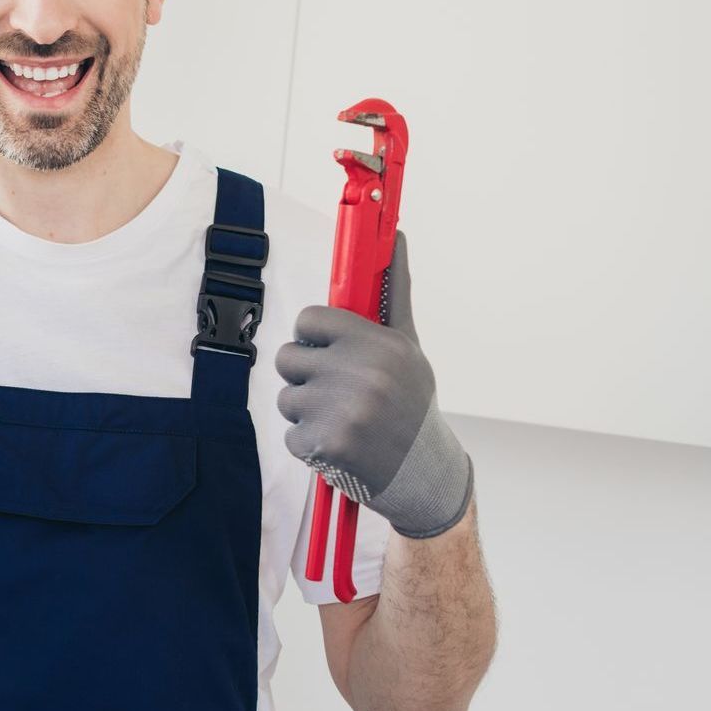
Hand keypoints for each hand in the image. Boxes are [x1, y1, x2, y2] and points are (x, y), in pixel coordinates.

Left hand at [274, 230, 473, 538]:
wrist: (424, 474)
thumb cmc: (412, 403)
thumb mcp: (409, 347)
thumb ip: (394, 292)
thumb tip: (396, 237)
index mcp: (380, 345)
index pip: (309, 319)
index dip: (314, 336)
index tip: (330, 350)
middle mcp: (362, 375)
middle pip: (288, 356)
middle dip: (306, 375)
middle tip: (339, 392)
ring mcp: (342, 412)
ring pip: (286, 396)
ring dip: (306, 411)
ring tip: (344, 420)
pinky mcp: (326, 445)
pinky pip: (290, 433)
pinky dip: (308, 443)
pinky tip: (340, 445)